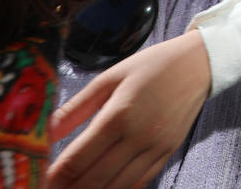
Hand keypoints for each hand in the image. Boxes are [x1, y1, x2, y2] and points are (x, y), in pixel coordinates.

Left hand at [48, 30, 211, 188]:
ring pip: (117, 188)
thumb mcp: (110, 77)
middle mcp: (138, 137)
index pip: (78, 159)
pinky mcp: (167, 153)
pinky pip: (139, 183)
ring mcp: (155, 149)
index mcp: (119, 115)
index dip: (54, 176)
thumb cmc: (153, 66)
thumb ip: (76, 108)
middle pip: (94, 180)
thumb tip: (46, 132)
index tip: (40, 180)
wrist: (200, 64)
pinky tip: (103, 188)